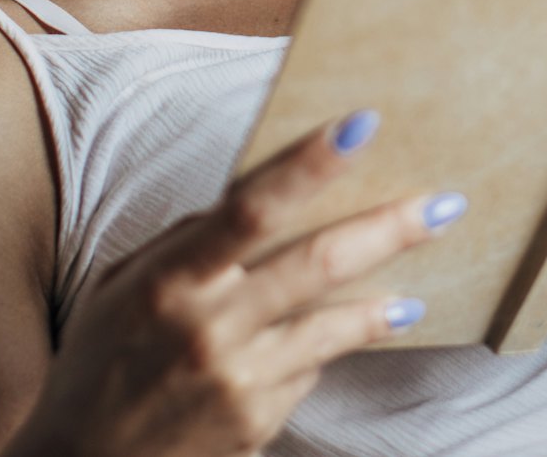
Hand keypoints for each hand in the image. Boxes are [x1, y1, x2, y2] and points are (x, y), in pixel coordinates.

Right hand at [4, 112, 465, 456]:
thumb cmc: (100, 363)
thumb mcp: (123, 288)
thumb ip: (189, 244)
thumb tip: (261, 195)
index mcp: (165, 280)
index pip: (247, 210)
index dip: (307, 166)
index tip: (360, 126)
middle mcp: (204, 328)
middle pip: (315, 264)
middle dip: (389, 229)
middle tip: (446, 204)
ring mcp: (236, 380)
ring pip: (334, 326)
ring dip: (385, 302)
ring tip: (416, 288)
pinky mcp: (256, 421)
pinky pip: (311, 367)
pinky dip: (332, 346)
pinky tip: (349, 335)